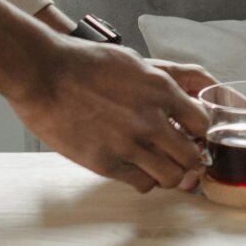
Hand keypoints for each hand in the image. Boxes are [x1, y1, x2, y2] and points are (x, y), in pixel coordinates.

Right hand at [4, 37, 214, 194]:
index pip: (203, 123)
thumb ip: (161, 82)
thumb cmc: (83, 63)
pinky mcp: (107, 163)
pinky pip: (141, 184)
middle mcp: (151, 119)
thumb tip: (180, 97)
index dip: (199, 133)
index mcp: (161, 89)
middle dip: (188, 159)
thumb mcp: (132, 62)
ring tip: (155, 165)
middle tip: (177, 156)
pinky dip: (142, 179)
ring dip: (167, 173)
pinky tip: (133, 168)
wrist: (42, 74)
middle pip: (191, 157)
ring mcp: (129, 144)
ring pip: (171, 177)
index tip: (190, 135)